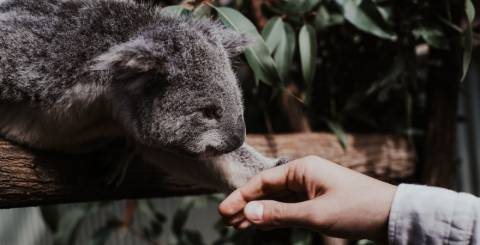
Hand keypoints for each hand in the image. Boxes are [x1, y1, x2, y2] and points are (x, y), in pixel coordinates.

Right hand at [218, 156, 396, 241]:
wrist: (391, 215)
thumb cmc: (357, 209)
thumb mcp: (314, 214)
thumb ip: (279, 213)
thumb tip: (248, 213)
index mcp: (303, 168)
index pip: (263, 181)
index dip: (241, 196)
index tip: (223, 211)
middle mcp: (305, 174)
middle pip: (268, 189)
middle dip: (247, 205)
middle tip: (225, 220)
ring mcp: (312, 187)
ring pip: (278, 199)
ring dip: (259, 212)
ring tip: (238, 225)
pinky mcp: (319, 200)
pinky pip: (290, 207)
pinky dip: (275, 216)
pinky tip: (263, 225)